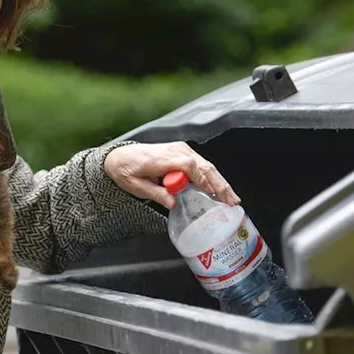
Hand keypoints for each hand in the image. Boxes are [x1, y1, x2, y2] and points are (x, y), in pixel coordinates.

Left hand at [104, 142, 240, 209]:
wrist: (121, 157)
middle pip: (204, 166)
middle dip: (220, 184)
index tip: (214, 195)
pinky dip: (213, 178)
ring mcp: (182, 150)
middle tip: (232, 201)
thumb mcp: (136, 186)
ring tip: (232, 198)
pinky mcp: (184, 153)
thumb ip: (156, 194)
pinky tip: (220, 190)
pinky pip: (202, 165)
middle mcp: (176, 151)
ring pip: (206, 166)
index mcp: (164, 158)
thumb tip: (173, 203)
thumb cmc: (127, 170)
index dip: (204, 180)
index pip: (190, 166)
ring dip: (220, 182)